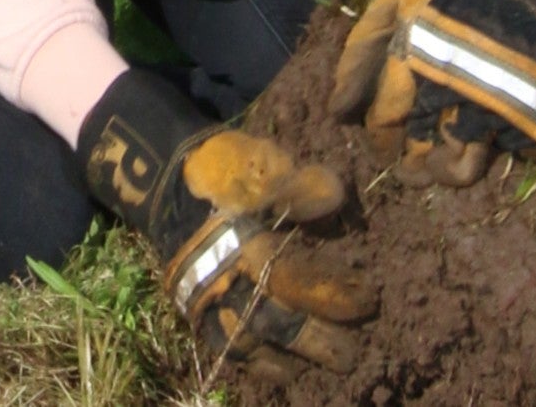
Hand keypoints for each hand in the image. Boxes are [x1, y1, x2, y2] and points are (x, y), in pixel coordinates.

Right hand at [80, 71, 375, 380]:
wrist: (166, 178)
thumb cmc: (225, 170)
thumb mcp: (263, 165)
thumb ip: (301, 186)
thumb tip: (337, 200)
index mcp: (244, 239)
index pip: (298, 278)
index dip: (334, 294)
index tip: (369, 301)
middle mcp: (223, 276)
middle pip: (275, 320)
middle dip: (316, 341)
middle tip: (352, 355)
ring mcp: (204, 295)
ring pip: (245, 342)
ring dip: (282, 359)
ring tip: (312, 370)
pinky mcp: (191, 307)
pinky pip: (221, 345)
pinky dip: (251, 361)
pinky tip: (279, 369)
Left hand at [328, 0, 535, 186]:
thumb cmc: (456, 1)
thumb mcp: (397, 4)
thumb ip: (361, 52)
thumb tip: (337, 111)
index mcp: (416, 63)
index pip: (384, 124)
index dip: (380, 140)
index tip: (384, 144)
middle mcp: (453, 92)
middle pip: (419, 154)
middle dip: (410, 165)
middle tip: (412, 164)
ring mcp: (497, 111)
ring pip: (462, 170)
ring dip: (448, 172)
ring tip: (443, 164)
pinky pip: (509, 158)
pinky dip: (500, 153)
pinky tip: (492, 139)